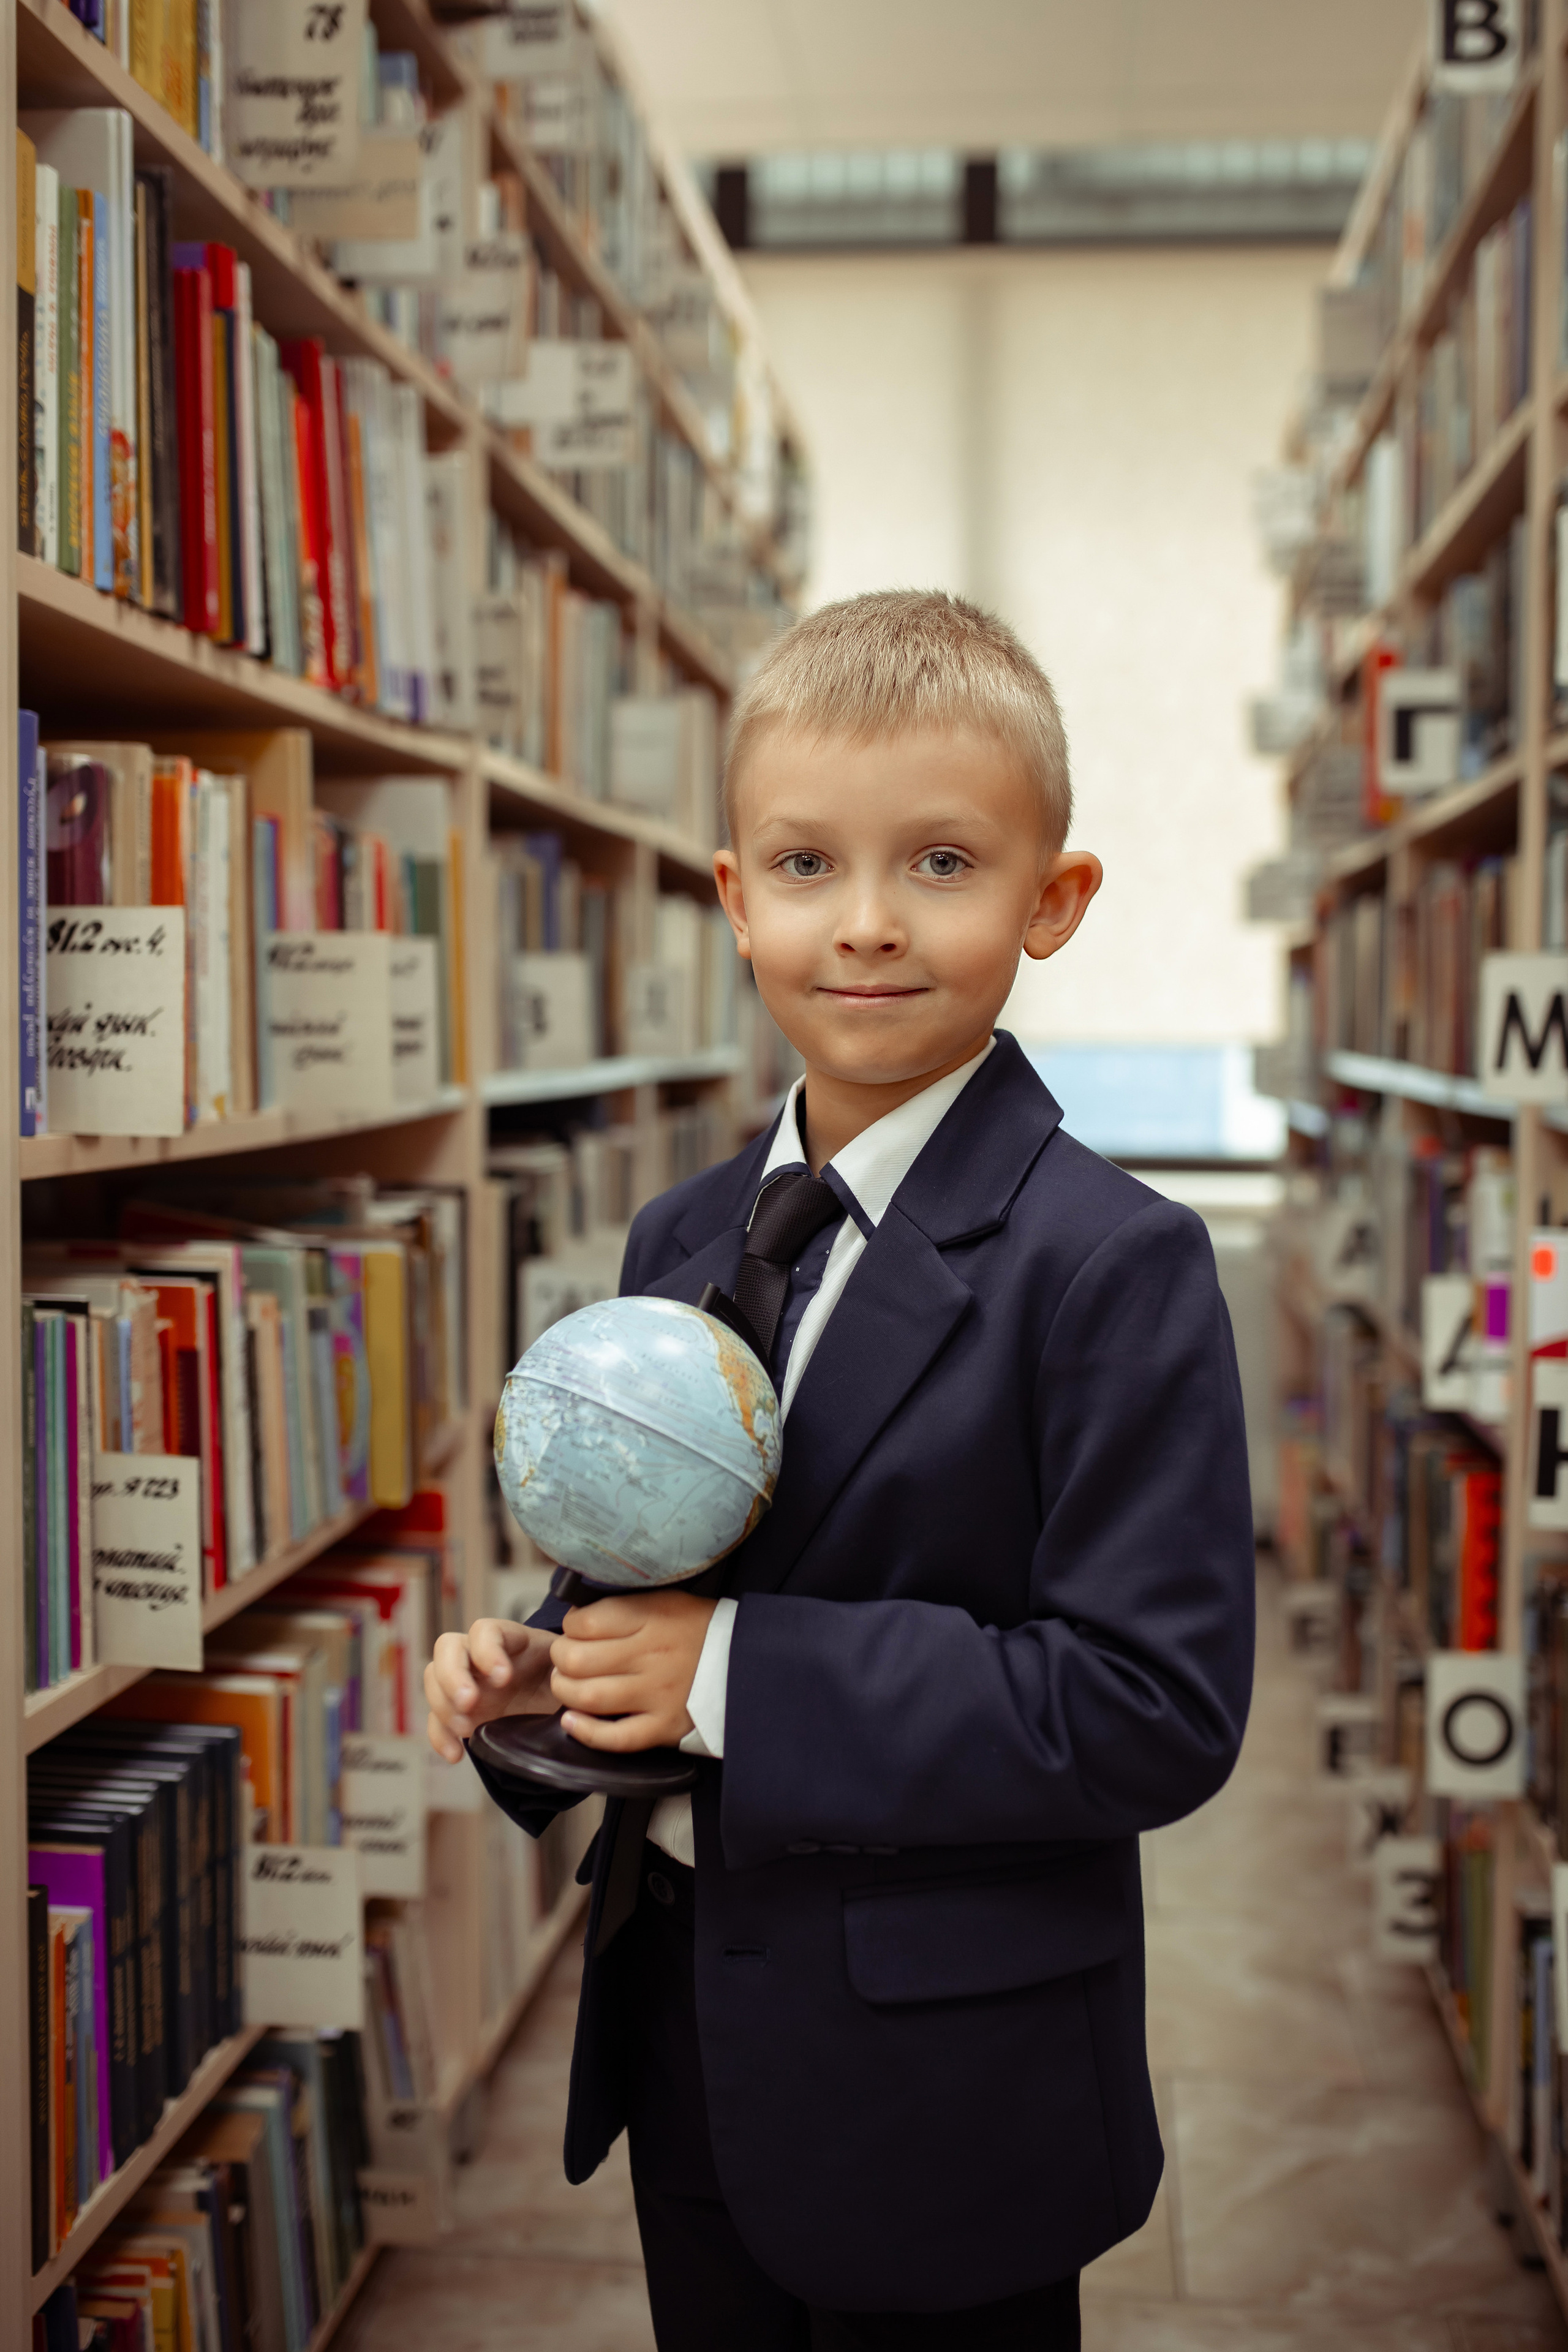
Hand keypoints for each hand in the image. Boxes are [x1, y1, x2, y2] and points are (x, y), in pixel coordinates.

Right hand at [424, 1617, 556, 1762]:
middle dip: (453, 1675)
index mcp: (513, 1640)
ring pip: (434, 1679)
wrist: (563, 1705)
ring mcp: (468, 1682)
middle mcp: (483, 1656)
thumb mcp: (573, 1672)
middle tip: (470, 1702)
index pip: (486, 1630)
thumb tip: (567, 1681)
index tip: (504, 1678)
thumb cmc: (570, 1681)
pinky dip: (440, 1736)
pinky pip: (436, 1719)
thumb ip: (568, 1673)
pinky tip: (456, 1754)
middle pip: (448, 1647)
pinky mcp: (461, 1711)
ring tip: (467, 1729)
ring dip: (443, 1705)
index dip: (488, 1650)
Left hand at [549, 1589, 716, 1753]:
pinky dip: (586, 1732)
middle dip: (560, 1659)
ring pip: (589, 1697)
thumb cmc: (700, 1630)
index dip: (570, 1626)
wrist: (748, 1663)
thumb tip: (578, 1617)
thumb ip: (626, 1607)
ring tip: (566, 1685)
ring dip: (565, 1692)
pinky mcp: (664, 1727)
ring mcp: (657, 1694)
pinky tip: (572, 1721)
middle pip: (578, 1660)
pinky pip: (616, 1737)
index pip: (587, 1622)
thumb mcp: (667, 1601)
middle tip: (565, 1658)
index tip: (575, 1629)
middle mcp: (651, 1655)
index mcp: (652, 1618)